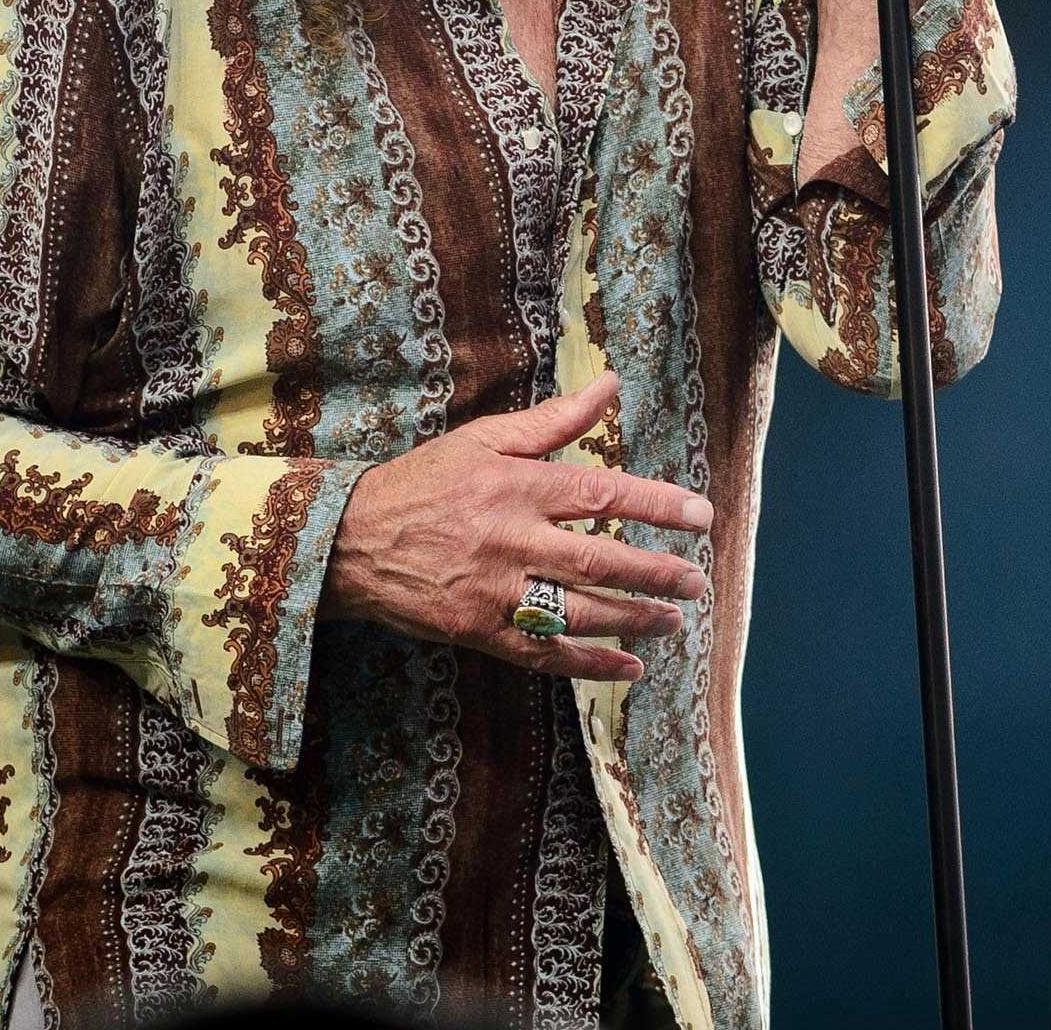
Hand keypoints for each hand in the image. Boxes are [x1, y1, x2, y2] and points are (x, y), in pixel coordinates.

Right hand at [322, 370, 712, 682]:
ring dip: (634, 620)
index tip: (701, 516)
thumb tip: (610, 384)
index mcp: (519, 487)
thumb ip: (553, 419)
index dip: (657, 505)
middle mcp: (513, 540)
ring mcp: (496, 591)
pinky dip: (589, 664)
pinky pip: (543, 652)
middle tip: (698, 581)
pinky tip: (628, 667)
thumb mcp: (484, 439)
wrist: (348, 541)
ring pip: (579, 611)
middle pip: (600, 562)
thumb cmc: (424, 482)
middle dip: (657, 574)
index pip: (603, 495)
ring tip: (675, 620)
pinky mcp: (479, 631)